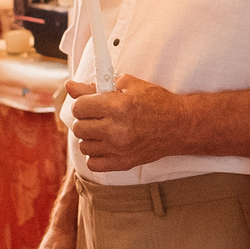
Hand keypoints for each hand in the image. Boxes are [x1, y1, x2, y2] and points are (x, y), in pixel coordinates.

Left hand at [65, 75, 188, 172]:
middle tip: (98, 117)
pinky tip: (106, 145)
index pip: (80, 107)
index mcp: (117, 106)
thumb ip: (95, 86)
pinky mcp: (123, 163)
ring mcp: (119, 149)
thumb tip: (70, 86)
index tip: (91, 104)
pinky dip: (96, 155)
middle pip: (79, 127)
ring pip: (84, 146)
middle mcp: (116, 129)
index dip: (83, 103)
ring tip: (104, 131)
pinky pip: (93, 164)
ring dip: (91, 138)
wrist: (179, 125)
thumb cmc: (156, 102)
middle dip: (86, 120)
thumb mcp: (129, 84)